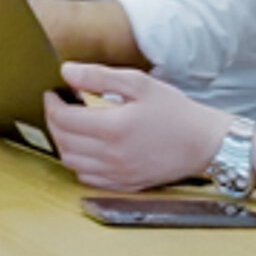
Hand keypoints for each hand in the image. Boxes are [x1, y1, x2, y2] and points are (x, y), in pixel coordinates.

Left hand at [43, 64, 228, 193]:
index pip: (63, 118)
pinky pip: (87, 177)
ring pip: (71, 162)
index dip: (51, 103)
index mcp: (113, 128)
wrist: (204, 143)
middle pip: (62, 141)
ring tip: (71, 124)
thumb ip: (99, 76)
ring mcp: (117, 173)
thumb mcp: (139, 83)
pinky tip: (86, 147)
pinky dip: (78, 162)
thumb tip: (67, 72)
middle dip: (53, 120)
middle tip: (59, 105)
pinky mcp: (124, 184)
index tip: (52, 92)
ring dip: (63, 142)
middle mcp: (111, 155)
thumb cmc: (175, 111)